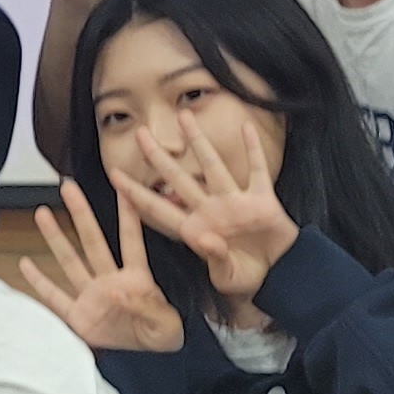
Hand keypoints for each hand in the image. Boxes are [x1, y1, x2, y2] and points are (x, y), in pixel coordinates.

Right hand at [21, 179, 185, 352]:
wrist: (149, 363)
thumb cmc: (164, 338)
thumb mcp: (168, 326)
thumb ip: (148, 308)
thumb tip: (119, 291)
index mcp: (137, 279)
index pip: (132, 241)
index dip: (128, 216)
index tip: (124, 189)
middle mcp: (111, 280)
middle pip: (93, 241)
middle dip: (81, 213)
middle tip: (68, 187)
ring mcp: (92, 296)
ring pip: (70, 261)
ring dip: (56, 237)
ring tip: (42, 212)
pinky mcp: (78, 317)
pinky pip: (55, 298)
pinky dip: (40, 283)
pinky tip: (25, 264)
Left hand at [122, 104, 296, 299]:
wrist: (280, 274)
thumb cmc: (247, 277)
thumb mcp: (227, 276)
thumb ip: (214, 257)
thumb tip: (203, 238)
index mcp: (195, 229)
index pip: (159, 208)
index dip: (135, 193)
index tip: (113, 175)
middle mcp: (211, 210)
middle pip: (179, 178)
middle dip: (159, 157)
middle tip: (140, 133)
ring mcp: (235, 202)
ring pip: (213, 165)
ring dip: (199, 141)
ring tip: (184, 116)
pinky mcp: (262, 200)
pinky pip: (257, 170)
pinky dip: (253, 149)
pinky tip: (246, 126)